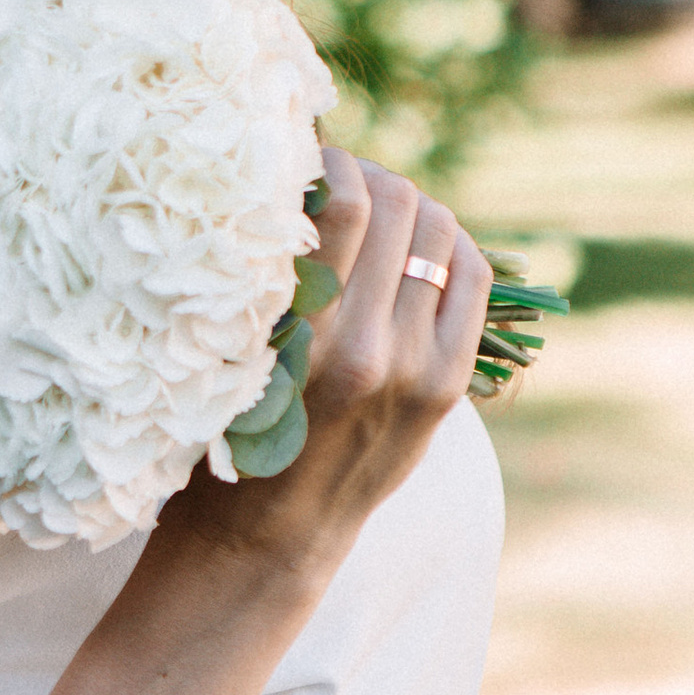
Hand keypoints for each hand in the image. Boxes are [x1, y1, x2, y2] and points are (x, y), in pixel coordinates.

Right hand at [187, 147, 490, 585]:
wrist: (267, 538)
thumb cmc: (221, 433)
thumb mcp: (224, 348)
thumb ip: (265, 277)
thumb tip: (296, 178)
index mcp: (301, 336)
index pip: (343, 206)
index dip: (331, 159)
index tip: (310, 156)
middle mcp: (366, 348)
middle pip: (398, 206)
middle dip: (370, 175)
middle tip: (344, 179)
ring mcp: (416, 367)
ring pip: (439, 233)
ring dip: (410, 204)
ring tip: (380, 210)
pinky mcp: (445, 384)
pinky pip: (472, 279)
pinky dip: (453, 244)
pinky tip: (423, 243)